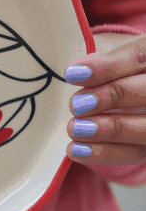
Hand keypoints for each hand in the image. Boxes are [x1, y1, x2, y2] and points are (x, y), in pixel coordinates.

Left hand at [66, 32, 145, 166]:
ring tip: (74, 129)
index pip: (141, 57)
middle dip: (111, 97)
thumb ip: (110, 63)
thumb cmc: (129, 73)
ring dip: (108, 130)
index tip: (73, 74)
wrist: (142, 98)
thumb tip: (77, 71)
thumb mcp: (126, 59)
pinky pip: (137, 153)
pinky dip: (106, 153)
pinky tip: (77, 150)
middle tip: (76, 104)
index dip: (108, 67)